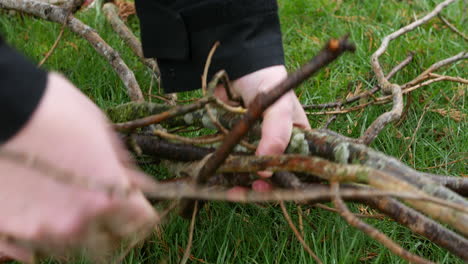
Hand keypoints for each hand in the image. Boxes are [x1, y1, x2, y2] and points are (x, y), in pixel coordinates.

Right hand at [0, 73, 155, 261]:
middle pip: (111, 239)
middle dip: (114, 222)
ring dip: (78, 228)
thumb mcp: (99, 128)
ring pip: (72, 245)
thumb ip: (122, 163)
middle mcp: (77, 222)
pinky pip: (31, 250)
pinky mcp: (7, 230)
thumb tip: (139, 182)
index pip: (142, 220)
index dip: (142, 208)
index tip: (137, 200)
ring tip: (68, 203)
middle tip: (105, 203)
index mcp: (107, 196)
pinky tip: (38, 214)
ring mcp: (40, 231)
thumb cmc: (54, 109)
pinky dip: (40, 236)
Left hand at [215, 65, 310, 191]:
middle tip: (253, 189)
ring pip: (253, 172)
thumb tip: (267, 169)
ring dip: (245, 183)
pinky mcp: (235, 143)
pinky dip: (229, 173)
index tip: (275, 188)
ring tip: (235, 190)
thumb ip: (276, 134)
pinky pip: (234, 163)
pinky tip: (224, 182)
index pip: (299, 166)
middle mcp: (279, 145)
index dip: (290, 181)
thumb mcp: (278, 106)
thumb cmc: (267, 81)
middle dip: (265, 186)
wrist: (236, 64)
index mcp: (298, 137)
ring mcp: (255, 145)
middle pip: (275, 174)